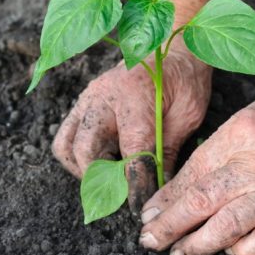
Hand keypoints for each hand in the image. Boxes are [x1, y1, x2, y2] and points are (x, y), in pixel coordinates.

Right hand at [52, 41, 211, 212]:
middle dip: (102, 180)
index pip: (131, 153)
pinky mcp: (82, 102)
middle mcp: (104, 97)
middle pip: (86, 151)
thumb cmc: (184, 78)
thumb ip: (168, 151)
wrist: (170, 45)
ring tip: (107, 177)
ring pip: (66, 145)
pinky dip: (77, 154)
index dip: (134, 185)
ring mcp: (88, 98)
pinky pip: (66, 134)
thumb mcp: (188, 115)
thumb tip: (159, 189)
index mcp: (135, 99)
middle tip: (120, 195)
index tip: (138, 208)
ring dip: (82, 169)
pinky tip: (102, 159)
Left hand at [139, 77, 254, 254]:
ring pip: (232, 227)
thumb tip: (170, 196)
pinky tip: (230, 251)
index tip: (147, 218)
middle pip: (204, 203)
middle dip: (172, 227)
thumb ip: (203, 162)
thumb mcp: (233, 130)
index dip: (165, 202)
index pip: (191, 178)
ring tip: (180, 254)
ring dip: (201, 245)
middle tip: (151, 241)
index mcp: (235, 141)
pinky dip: (247, 251)